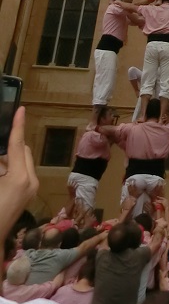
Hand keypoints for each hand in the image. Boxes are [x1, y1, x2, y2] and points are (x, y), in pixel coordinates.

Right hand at [0, 108, 37, 240]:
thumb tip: (3, 155)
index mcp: (20, 178)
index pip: (18, 145)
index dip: (18, 126)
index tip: (21, 109)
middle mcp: (30, 181)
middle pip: (22, 151)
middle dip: (9, 146)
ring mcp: (31, 189)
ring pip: (21, 162)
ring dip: (8, 158)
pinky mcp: (27, 195)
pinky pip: (20, 173)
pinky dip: (9, 169)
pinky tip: (0, 174)